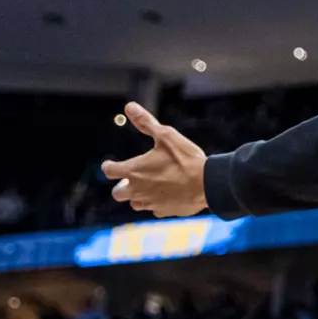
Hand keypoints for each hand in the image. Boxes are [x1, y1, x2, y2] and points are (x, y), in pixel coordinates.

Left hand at [101, 102, 208, 218]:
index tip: (111, 164)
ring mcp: (151, 203)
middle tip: (133, 178)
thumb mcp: (166, 135)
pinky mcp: (164, 211)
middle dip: (122, 186)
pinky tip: (168, 195)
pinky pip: (155, 210)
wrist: (207, 184)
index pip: (109, 171)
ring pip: (135, 203)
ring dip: (139, 196)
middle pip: (117, 194)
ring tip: (151, 187)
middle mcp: (138, 190)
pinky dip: (157, 203)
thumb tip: (129, 107)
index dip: (109, 166)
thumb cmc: (186, 159)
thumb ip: (146, 123)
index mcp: (134, 171)